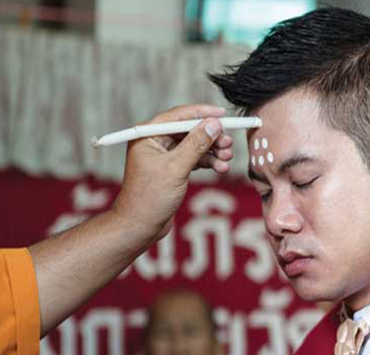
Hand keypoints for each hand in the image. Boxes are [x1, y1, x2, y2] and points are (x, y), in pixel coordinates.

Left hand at [113, 104, 234, 241]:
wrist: (140, 226)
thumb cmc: (149, 198)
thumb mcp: (176, 168)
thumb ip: (196, 144)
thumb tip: (213, 125)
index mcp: (148, 135)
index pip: (179, 116)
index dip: (203, 114)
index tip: (224, 115)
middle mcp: (155, 142)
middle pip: (189, 130)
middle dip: (210, 136)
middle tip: (228, 143)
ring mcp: (163, 156)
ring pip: (194, 145)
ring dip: (212, 151)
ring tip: (227, 158)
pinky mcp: (172, 169)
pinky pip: (193, 159)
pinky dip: (207, 162)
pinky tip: (220, 168)